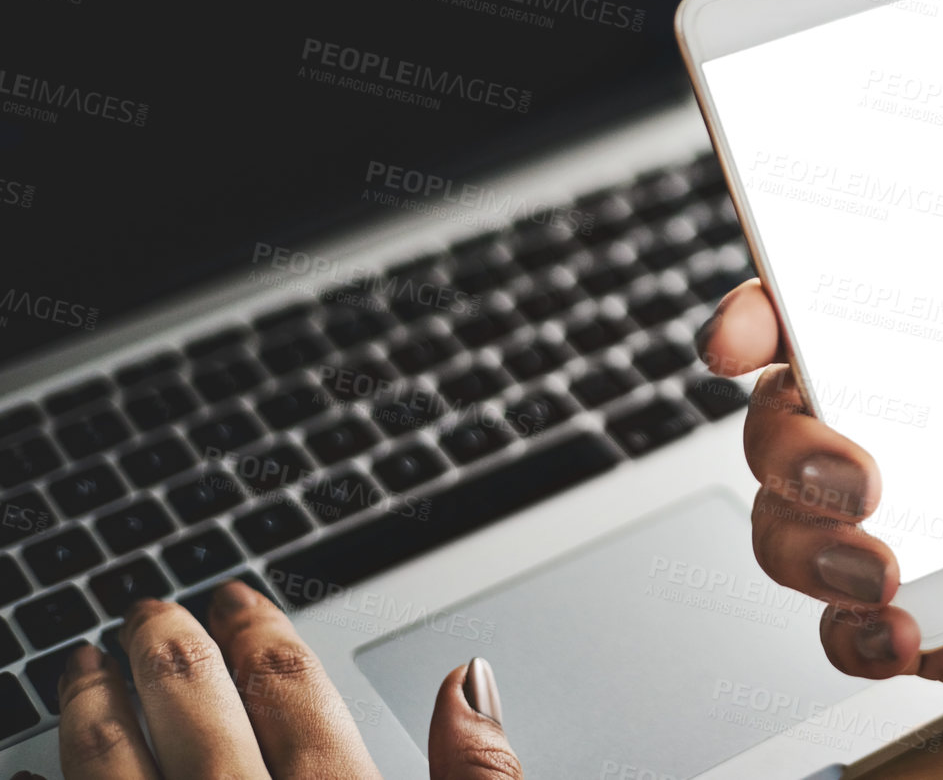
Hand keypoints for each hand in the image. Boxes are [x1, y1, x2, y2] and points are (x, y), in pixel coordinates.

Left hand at [17, 580, 519, 779]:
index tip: (235, 600)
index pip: (290, 693)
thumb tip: (470, 680)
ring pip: (113, 769)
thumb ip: (478, 775)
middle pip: (196, 713)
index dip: (260, 635)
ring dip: (93, 710)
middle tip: (147, 608)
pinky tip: (34, 770)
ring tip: (81, 665)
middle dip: (168, 650)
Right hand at [699, 80, 942, 739]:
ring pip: (786, 525)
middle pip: (783, 417)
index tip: (744, 330)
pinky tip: (907, 621)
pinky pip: (841, 629)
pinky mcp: (942, 619)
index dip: (757, 313)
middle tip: (856, 471)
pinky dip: (851, 630)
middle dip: (782, 440)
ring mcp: (929, 530)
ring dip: (803, 542)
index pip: (827, 314)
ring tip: (887, 562)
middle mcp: (929, 435)